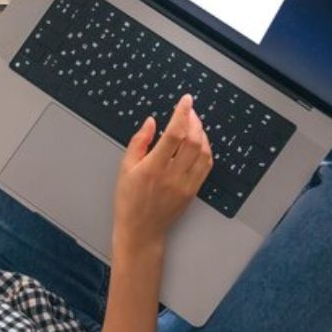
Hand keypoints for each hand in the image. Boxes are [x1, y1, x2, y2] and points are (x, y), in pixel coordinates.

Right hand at [113, 94, 212, 254]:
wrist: (141, 230)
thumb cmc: (129, 200)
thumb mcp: (125, 169)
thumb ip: (139, 142)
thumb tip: (151, 122)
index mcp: (153, 168)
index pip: (174, 134)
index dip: (182, 114)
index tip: (185, 100)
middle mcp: (172, 176)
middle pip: (193, 140)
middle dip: (193, 120)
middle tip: (189, 110)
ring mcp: (185, 184)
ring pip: (203, 152)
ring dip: (202, 133)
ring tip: (194, 124)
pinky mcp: (193, 191)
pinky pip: (206, 165)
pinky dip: (206, 149)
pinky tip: (199, 142)